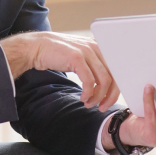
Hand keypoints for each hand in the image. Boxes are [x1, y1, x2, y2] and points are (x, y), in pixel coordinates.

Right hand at [0, 31, 119, 110]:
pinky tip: (83, 98)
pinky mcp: (76, 58)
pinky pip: (89, 81)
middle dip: (110, 96)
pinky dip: (88, 93)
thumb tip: (107, 86)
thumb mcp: (81, 58)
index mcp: (100, 47)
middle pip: (114, 76)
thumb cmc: (59, 55)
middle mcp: (96, 47)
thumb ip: (94, 66)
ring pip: (103, 80)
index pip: (118, 70)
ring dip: (98, 97)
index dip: (117, 88)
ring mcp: (87, 51)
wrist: (37, 47)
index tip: (109, 100)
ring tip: (89, 104)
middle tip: (102, 107)